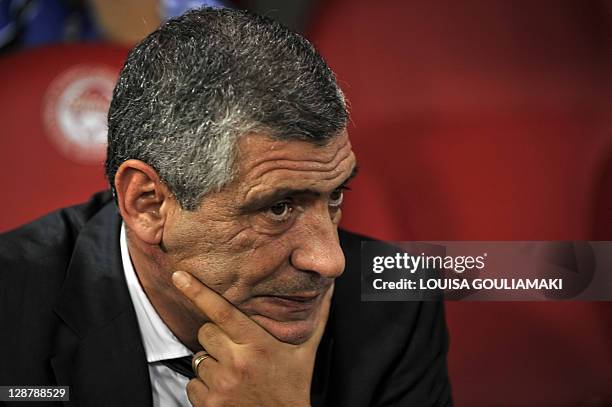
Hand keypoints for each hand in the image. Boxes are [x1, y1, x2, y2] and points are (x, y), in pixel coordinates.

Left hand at [171, 270, 332, 406]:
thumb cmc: (293, 388)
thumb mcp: (306, 353)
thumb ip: (318, 318)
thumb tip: (330, 288)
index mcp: (258, 344)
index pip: (222, 311)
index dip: (198, 291)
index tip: (179, 276)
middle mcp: (237, 362)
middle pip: (206, 331)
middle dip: (217, 337)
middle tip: (236, 349)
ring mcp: (221, 384)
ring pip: (199, 357)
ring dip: (212, 362)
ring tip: (234, 373)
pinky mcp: (210, 403)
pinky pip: (193, 383)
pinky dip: (205, 386)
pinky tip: (225, 390)